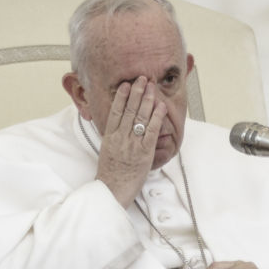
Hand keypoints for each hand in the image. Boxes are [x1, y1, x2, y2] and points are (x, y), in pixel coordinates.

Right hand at [96, 76, 166, 206]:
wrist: (112, 190)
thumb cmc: (110, 175)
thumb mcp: (107, 152)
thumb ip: (113, 138)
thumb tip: (118, 128)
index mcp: (110, 137)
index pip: (115, 111)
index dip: (121, 96)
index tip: (125, 85)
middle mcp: (120, 137)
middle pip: (129, 109)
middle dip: (136, 92)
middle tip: (142, 78)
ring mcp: (132, 144)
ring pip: (140, 116)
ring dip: (147, 99)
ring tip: (151, 86)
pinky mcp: (144, 152)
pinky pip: (151, 131)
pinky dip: (156, 117)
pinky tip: (161, 106)